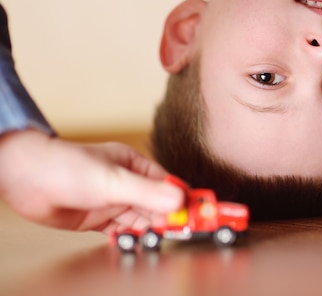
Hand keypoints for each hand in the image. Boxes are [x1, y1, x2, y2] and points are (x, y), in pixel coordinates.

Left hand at [0, 129, 183, 233]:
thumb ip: (147, 192)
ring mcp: (114, 202)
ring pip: (144, 220)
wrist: (26, 179)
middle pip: (160, 205)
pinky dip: (132, 238)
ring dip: (154, 231)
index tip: (206, 213)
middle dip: (174, 219)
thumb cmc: (66, 166)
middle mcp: (128, 184)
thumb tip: (180, 199)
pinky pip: (124, 231)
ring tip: (164, 240)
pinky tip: (138, 243)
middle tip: (192, 233)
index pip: (171, 185)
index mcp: (137, 167)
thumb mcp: (112, 180)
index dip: (188, 200)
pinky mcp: (99, 219)